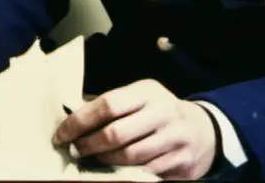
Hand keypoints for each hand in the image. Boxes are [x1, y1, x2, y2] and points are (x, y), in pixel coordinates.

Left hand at [53, 79, 217, 179]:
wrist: (204, 130)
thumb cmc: (158, 112)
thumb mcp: (139, 98)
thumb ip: (111, 106)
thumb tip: (70, 117)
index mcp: (147, 91)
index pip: (107, 105)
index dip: (79, 121)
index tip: (61, 134)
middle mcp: (163, 112)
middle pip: (116, 133)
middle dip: (89, 145)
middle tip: (74, 151)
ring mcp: (175, 138)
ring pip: (129, 156)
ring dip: (104, 162)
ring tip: (91, 161)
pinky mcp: (182, 161)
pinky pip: (145, 172)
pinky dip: (125, 173)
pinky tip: (113, 171)